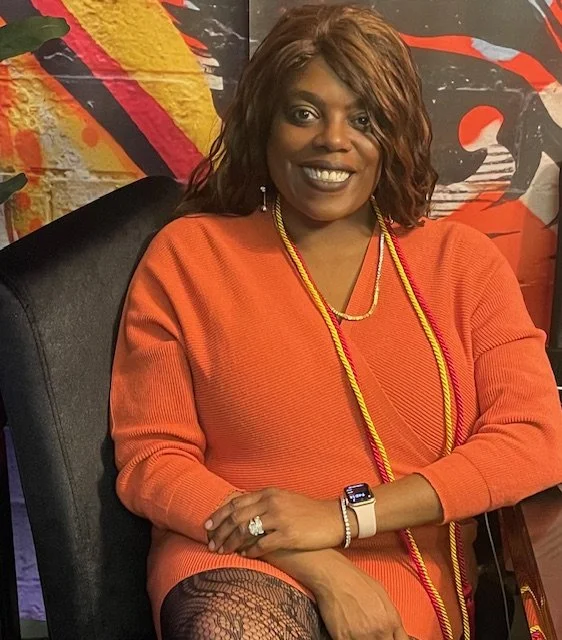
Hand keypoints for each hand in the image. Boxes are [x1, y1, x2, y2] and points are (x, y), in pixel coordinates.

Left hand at [205, 488, 349, 556]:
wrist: (332, 518)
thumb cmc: (306, 510)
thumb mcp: (283, 499)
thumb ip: (263, 502)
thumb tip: (240, 512)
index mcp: (268, 493)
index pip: (236, 503)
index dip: (218, 515)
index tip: (207, 526)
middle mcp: (271, 503)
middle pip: (236, 517)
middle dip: (220, 531)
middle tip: (210, 544)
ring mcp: (279, 518)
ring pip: (245, 531)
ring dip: (230, 543)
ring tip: (222, 552)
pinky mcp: (288, 535)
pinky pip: (261, 545)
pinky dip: (249, 551)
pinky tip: (243, 556)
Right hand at [314, 562, 408, 639]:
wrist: (333, 575)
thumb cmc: (355, 580)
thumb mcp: (381, 595)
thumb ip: (390, 618)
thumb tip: (393, 632)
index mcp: (391, 620)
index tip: (387, 639)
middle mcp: (379, 630)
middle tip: (370, 634)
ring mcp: (361, 636)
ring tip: (358, 632)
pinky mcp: (343, 639)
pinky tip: (348, 632)